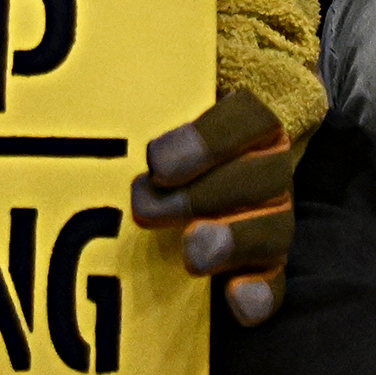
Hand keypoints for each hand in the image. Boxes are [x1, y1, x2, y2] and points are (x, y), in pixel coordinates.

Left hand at [129, 88, 294, 324]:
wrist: (181, 179)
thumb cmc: (160, 138)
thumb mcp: (155, 107)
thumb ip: (143, 99)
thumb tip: (101, 72)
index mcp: (249, 122)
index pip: (247, 117)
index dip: (207, 140)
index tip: (156, 162)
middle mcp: (269, 167)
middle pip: (262, 175)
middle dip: (203, 195)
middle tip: (147, 209)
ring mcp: (273, 218)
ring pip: (273, 228)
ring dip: (233, 240)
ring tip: (193, 253)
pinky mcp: (265, 266)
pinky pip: (274, 282)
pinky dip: (259, 293)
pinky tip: (237, 302)